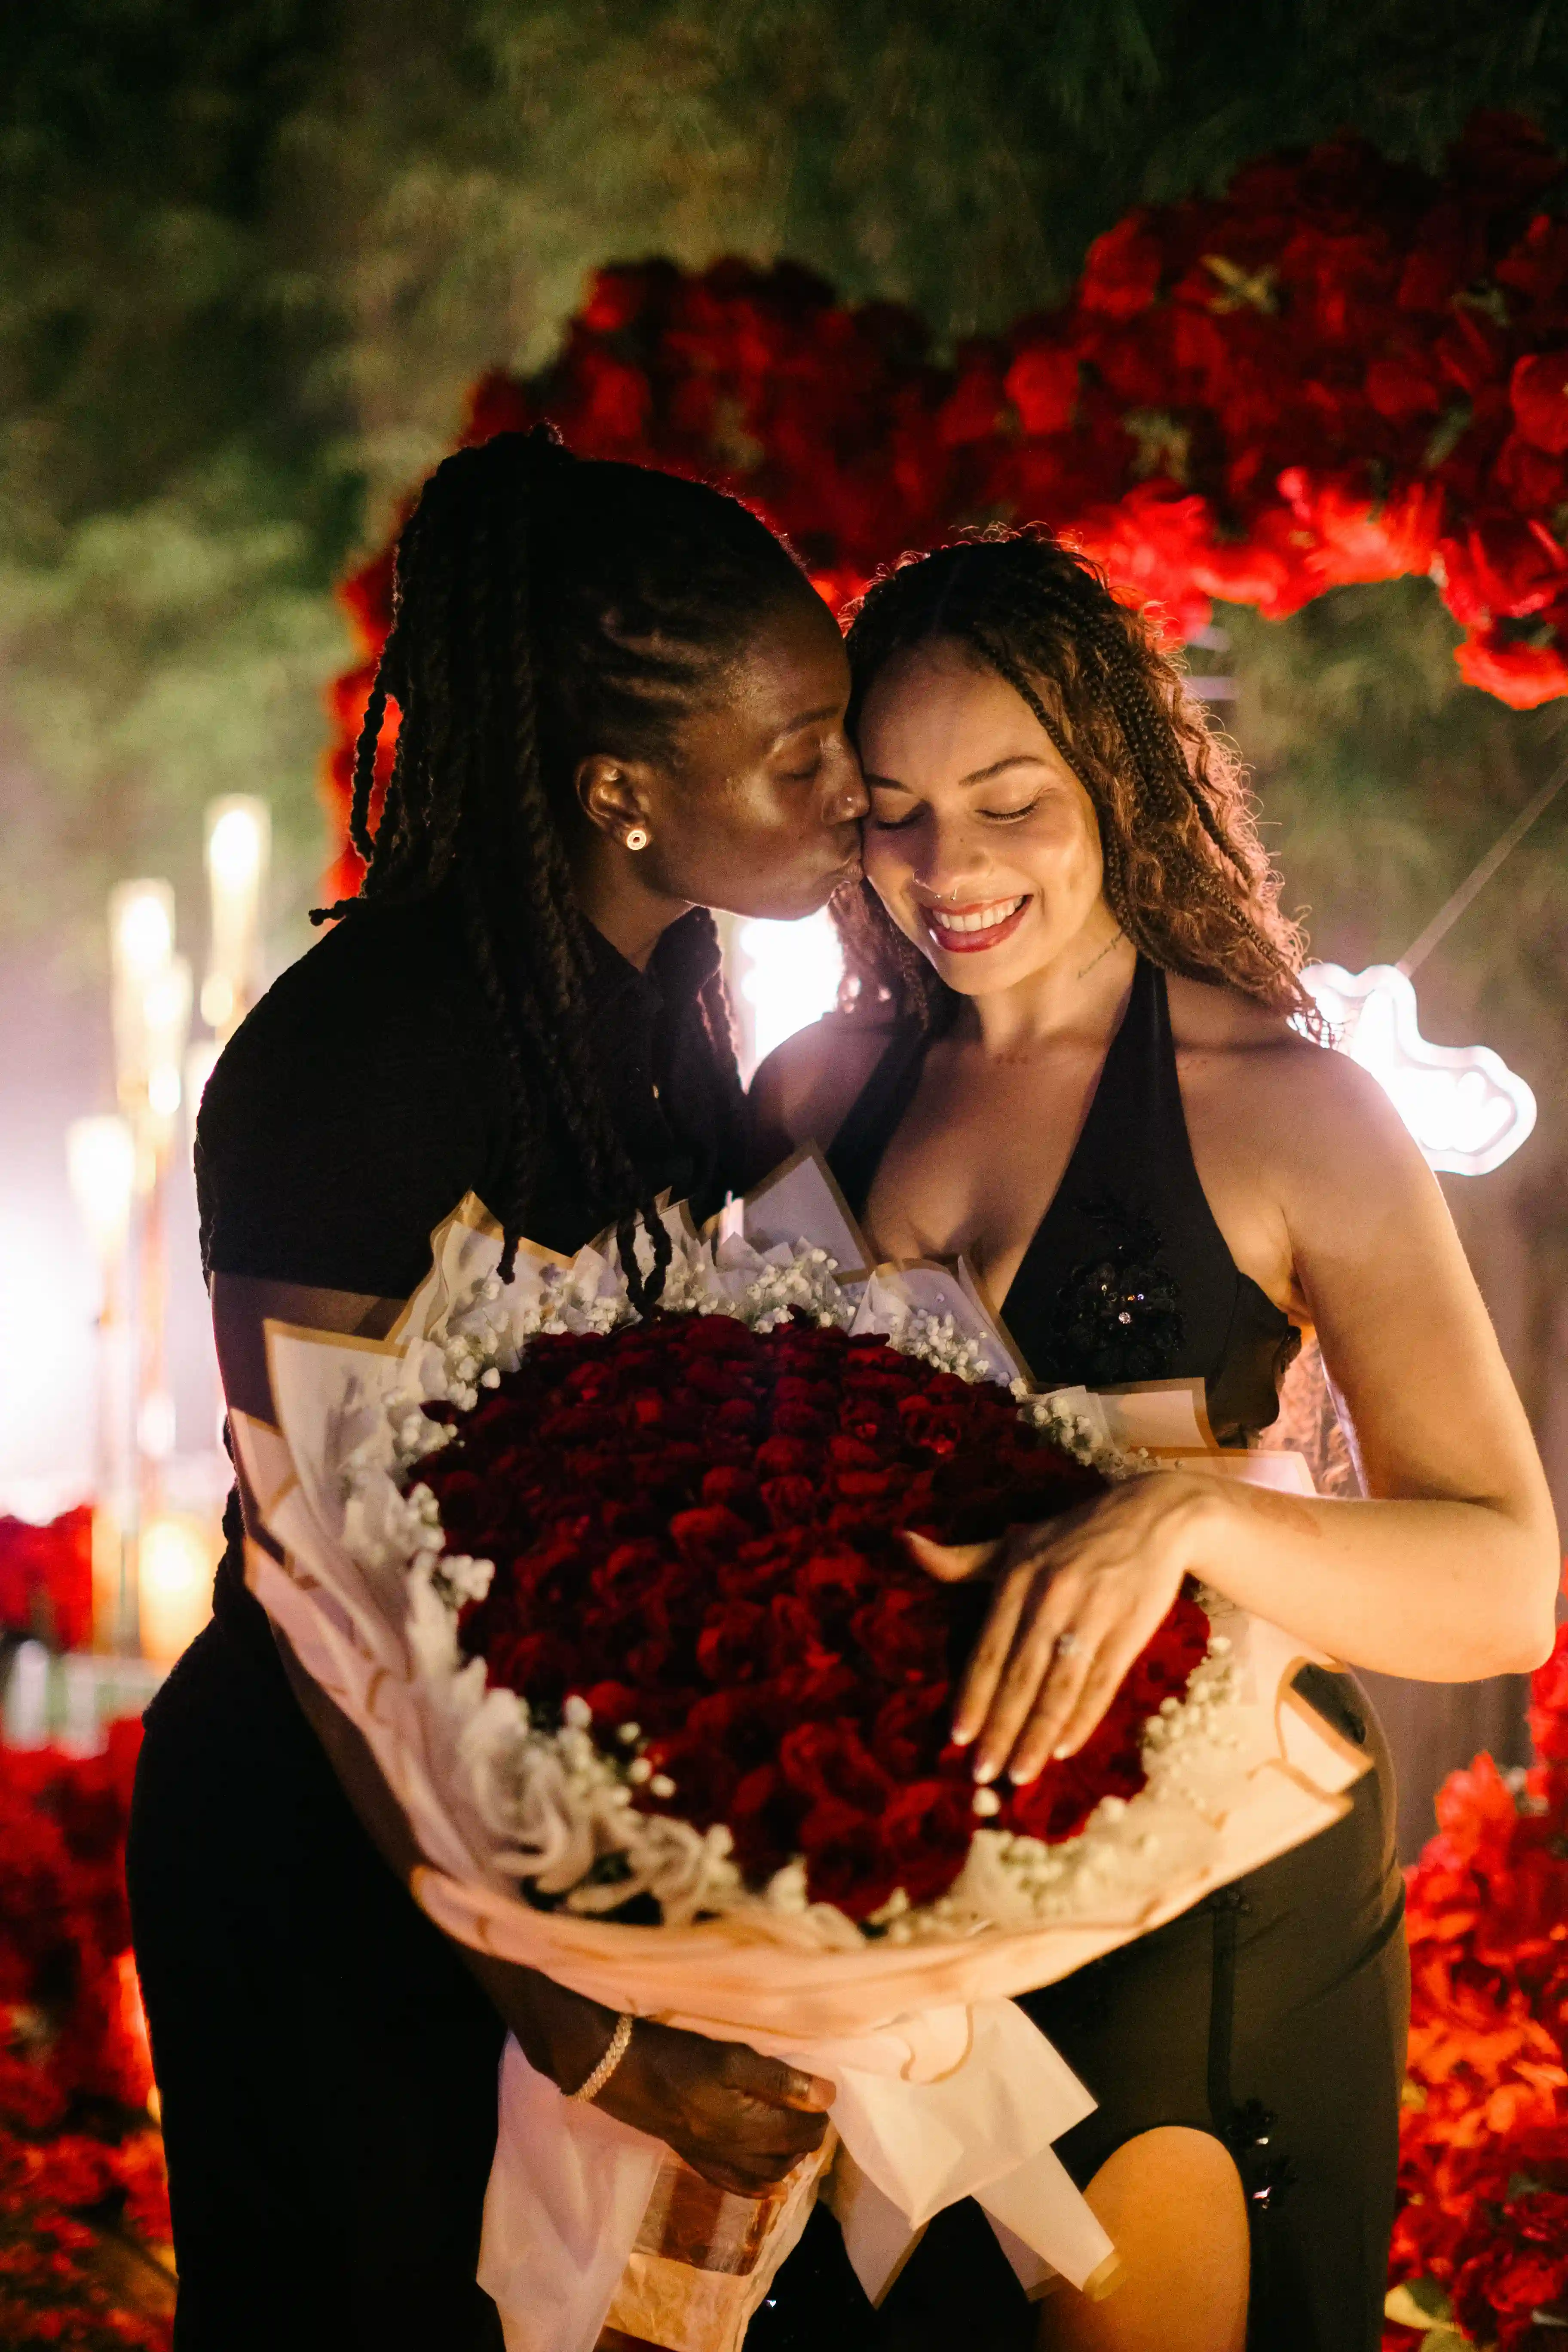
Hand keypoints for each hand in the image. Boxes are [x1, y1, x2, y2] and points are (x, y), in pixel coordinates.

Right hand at [595, 2018, 833, 2197]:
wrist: (622, 2072)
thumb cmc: (679, 2059)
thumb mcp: (732, 2059)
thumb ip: (781, 2081)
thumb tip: (827, 2096)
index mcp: (748, 2129)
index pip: (802, 2133)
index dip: (819, 2114)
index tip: (823, 2091)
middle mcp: (735, 2154)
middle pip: (788, 2156)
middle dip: (808, 2135)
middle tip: (813, 2108)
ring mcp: (714, 2160)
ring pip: (767, 2175)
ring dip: (788, 2158)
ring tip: (795, 2132)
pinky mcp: (695, 2158)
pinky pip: (736, 2184)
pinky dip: (758, 2185)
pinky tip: (768, 2180)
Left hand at [905, 1470, 1222, 1787]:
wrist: (1153, 1515)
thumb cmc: (1073, 1535)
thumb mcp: (1014, 1544)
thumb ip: (960, 1560)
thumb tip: (902, 1543)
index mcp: (1017, 1578)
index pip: (988, 1650)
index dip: (972, 1696)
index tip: (956, 1737)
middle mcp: (1050, 1596)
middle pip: (1020, 1677)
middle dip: (1000, 1730)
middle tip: (981, 1773)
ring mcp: (1092, 1613)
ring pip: (1058, 1687)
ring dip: (1037, 1736)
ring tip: (1020, 1774)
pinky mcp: (1130, 1627)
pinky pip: (1102, 1682)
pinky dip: (1083, 1718)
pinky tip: (1064, 1749)